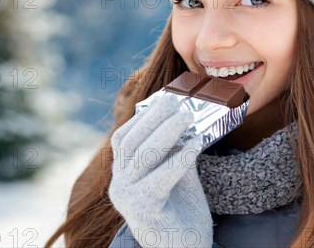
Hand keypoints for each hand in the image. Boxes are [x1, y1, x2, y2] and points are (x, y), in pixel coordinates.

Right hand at [108, 93, 213, 247]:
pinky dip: (178, 158)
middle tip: (176, 102)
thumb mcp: (178, 176)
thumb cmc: (181, 214)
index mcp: (123, 175)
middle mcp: (119, 185)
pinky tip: (194, 145)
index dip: (142, 117)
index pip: (124, 139)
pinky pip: (160, 177)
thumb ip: (176, 152)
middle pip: (131, 142)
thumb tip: (186, 122)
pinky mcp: (143, 209)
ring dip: (166, 132)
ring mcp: (128, 197)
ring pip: (143, 155)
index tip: (163, 99)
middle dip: (154, 118)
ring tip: (187, 117)